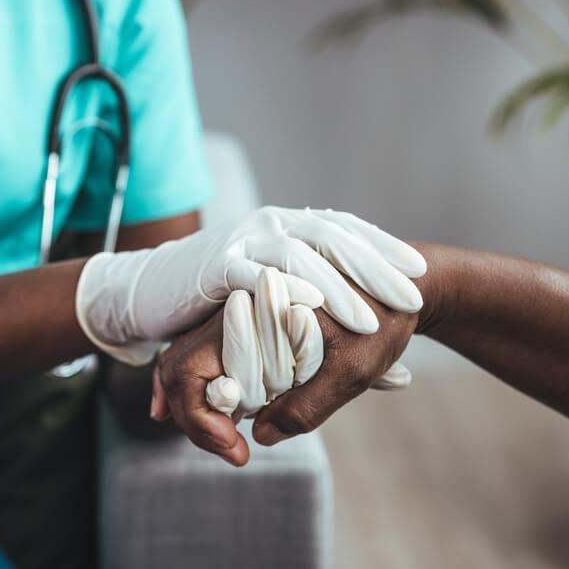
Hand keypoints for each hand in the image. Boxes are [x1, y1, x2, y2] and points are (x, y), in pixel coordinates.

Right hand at [75, 207, 425, 364]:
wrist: (151, 286)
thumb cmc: (223, 298)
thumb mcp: (275, 295)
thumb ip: (315, 312)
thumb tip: (370, 343)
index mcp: (289, 226)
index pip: (344, 232)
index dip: (381, 250)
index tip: (417, 273)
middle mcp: (271, 225)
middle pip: (331, 238)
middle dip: (373, 266)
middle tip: (410, 294)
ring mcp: (243, 241)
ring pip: (298, 256)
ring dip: (335, 288)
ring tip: (368, 318)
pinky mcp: (216, 265)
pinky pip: (254, 275)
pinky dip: (283, 294)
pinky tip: (307, 315)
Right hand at [153, 282, 418, 464]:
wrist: (408, 285)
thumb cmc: (384, 322)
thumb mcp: (353, 371)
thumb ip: (305, 407)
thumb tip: (258, 435)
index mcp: (255, 309)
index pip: (189, 369)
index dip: (201, 419)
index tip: (238, 451)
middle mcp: (238, 307)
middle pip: (179, 367)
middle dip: (193, 417)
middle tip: (230, 451)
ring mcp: (240, 314)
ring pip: (188, 363)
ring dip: (197, 406)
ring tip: (224, 440)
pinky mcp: (251, 324)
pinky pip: (210, 359)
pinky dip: (207, 391)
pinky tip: (220, 419)